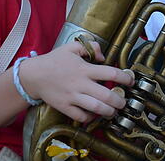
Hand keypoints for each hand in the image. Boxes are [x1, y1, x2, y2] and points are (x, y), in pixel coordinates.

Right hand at [18, 41, 134, 122]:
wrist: (33, 75)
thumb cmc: (54, 60)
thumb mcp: (72, 47)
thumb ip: (91, 47)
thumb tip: (103, 56)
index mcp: (85, 69)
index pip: (111, 73)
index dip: (125, 78)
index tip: (130, 81)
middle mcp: (80, 84)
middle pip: (106, 95)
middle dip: (119, 101)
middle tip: (124, 102)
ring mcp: (72, 97)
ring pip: (96, 108)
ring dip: (109, 112)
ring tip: (113, 111)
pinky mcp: (64, 107)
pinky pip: (81, 116)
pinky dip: (90, 118)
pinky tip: (95, 115)